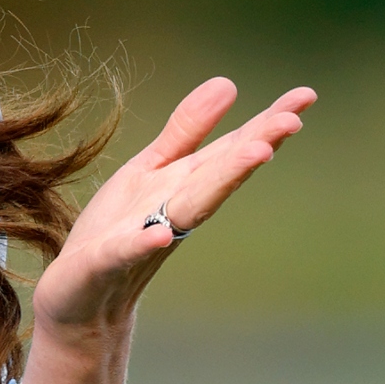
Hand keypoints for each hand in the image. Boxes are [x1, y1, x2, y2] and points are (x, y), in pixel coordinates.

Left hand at [7, 74, 314, 383]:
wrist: (78, 300)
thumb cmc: (116, 231)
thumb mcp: (150, 170)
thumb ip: (187, 132)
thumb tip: (229, 83)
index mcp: (185, 187)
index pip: (231, 152)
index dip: (266, 124)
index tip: (305, 96)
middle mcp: (174, 212)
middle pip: (218, 178)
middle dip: (252, 151)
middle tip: (292, 122)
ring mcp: (142, 239)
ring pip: (187, 209)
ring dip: (221, 182)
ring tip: (257, 152)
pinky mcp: (103, 264)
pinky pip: (125, 251)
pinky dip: (144, 242)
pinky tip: (162, 234)